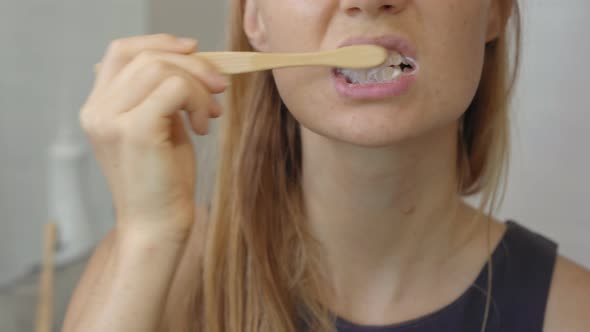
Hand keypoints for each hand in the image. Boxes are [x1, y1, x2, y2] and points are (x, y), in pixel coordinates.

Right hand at [80, 34, 227, 239]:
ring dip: (198, 86)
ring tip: (210, 116)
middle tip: (219, 86)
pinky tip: (203, 127)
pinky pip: (175, 88)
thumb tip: (184, 60)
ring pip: (162, 69)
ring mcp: (111, 119)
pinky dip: (198, 100)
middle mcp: (97, 110)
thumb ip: (160, 96)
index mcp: (98, 108)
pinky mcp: (135, 130)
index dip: (158, 42)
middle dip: (192, 65)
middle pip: (146, 57)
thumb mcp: (159, 129)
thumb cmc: (163, 181)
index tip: (194, 49)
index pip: (121, 52)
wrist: (157, 226)